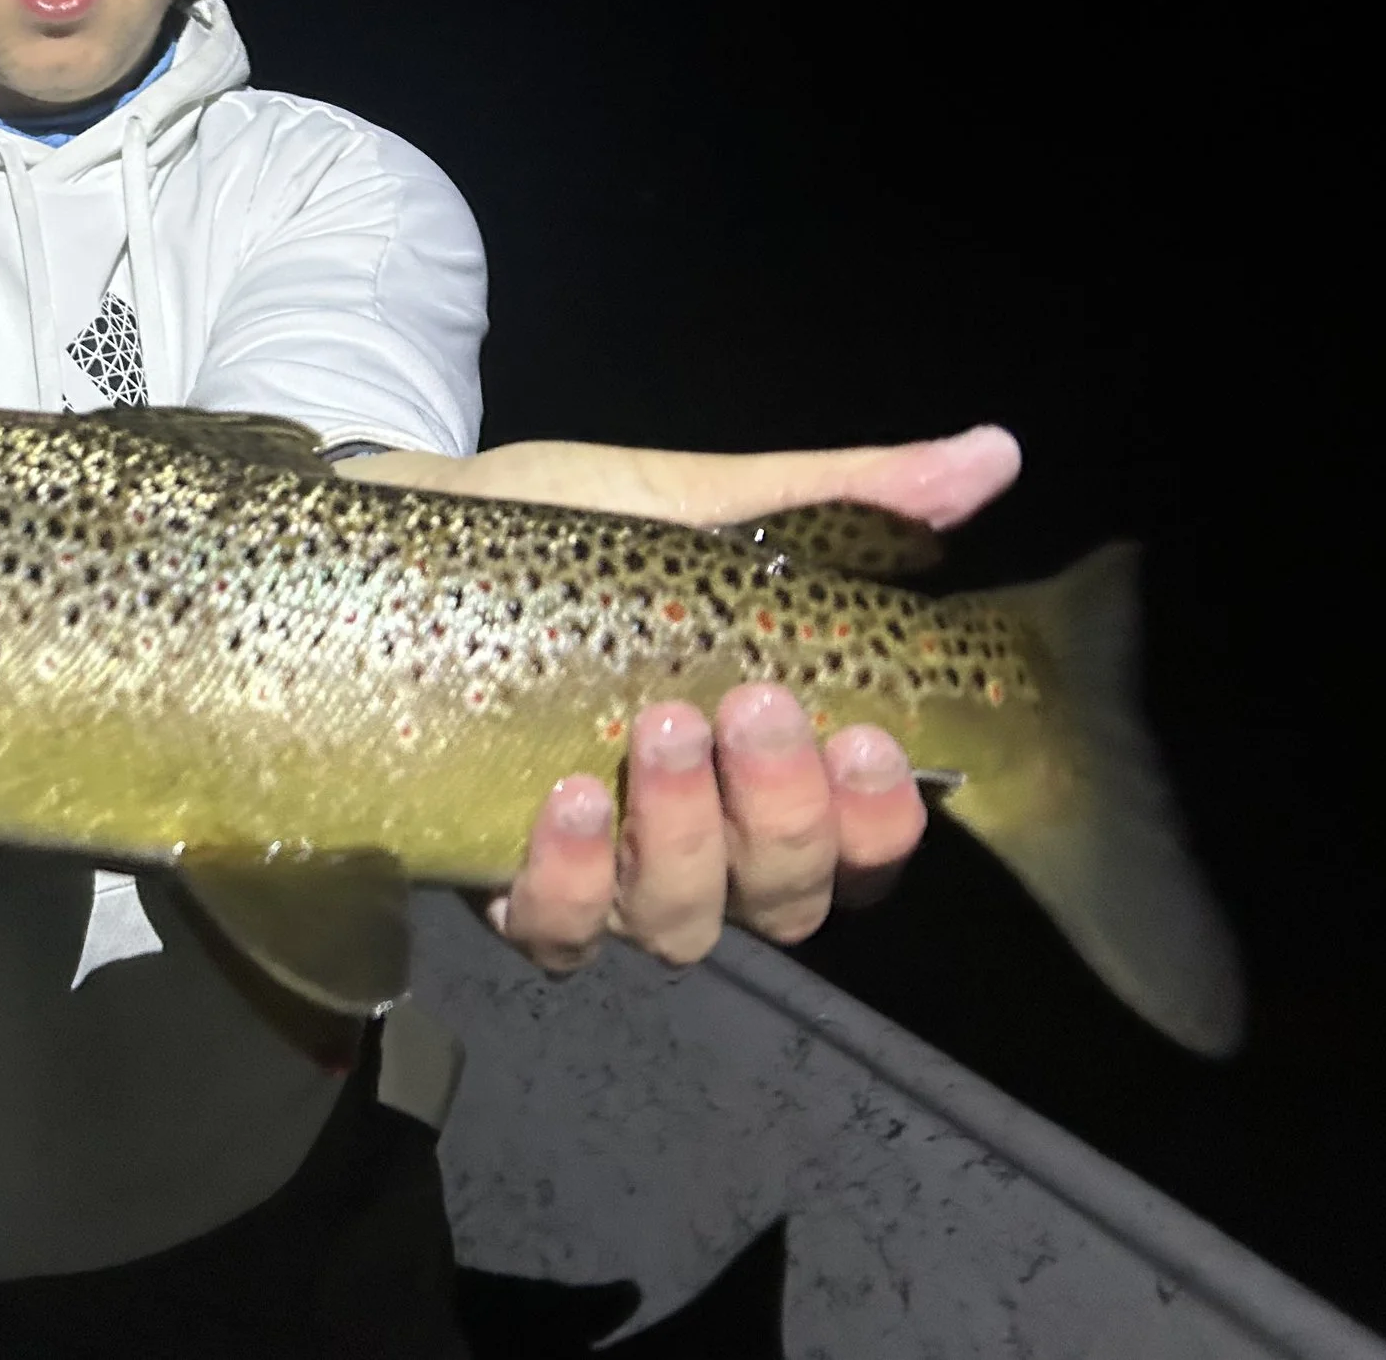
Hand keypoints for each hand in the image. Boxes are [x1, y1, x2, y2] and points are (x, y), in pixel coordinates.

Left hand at [338, 425, 1021, 969]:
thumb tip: (994, 454)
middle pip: (788, 902)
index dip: (885, 819)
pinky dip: (571, 882)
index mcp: (763, 766)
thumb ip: (837, 498)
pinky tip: (565, 800)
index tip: (874, 736)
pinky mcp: (500, 882)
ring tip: (656, 732)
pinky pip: (554, 932)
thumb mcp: (689, 503)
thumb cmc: (551, 531)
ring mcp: (601, 875)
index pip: (867, 846)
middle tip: (749, 706)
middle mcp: (698, 841)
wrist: (391, 532)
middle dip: (784, 816)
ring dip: (684, 840)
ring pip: (682, 926)